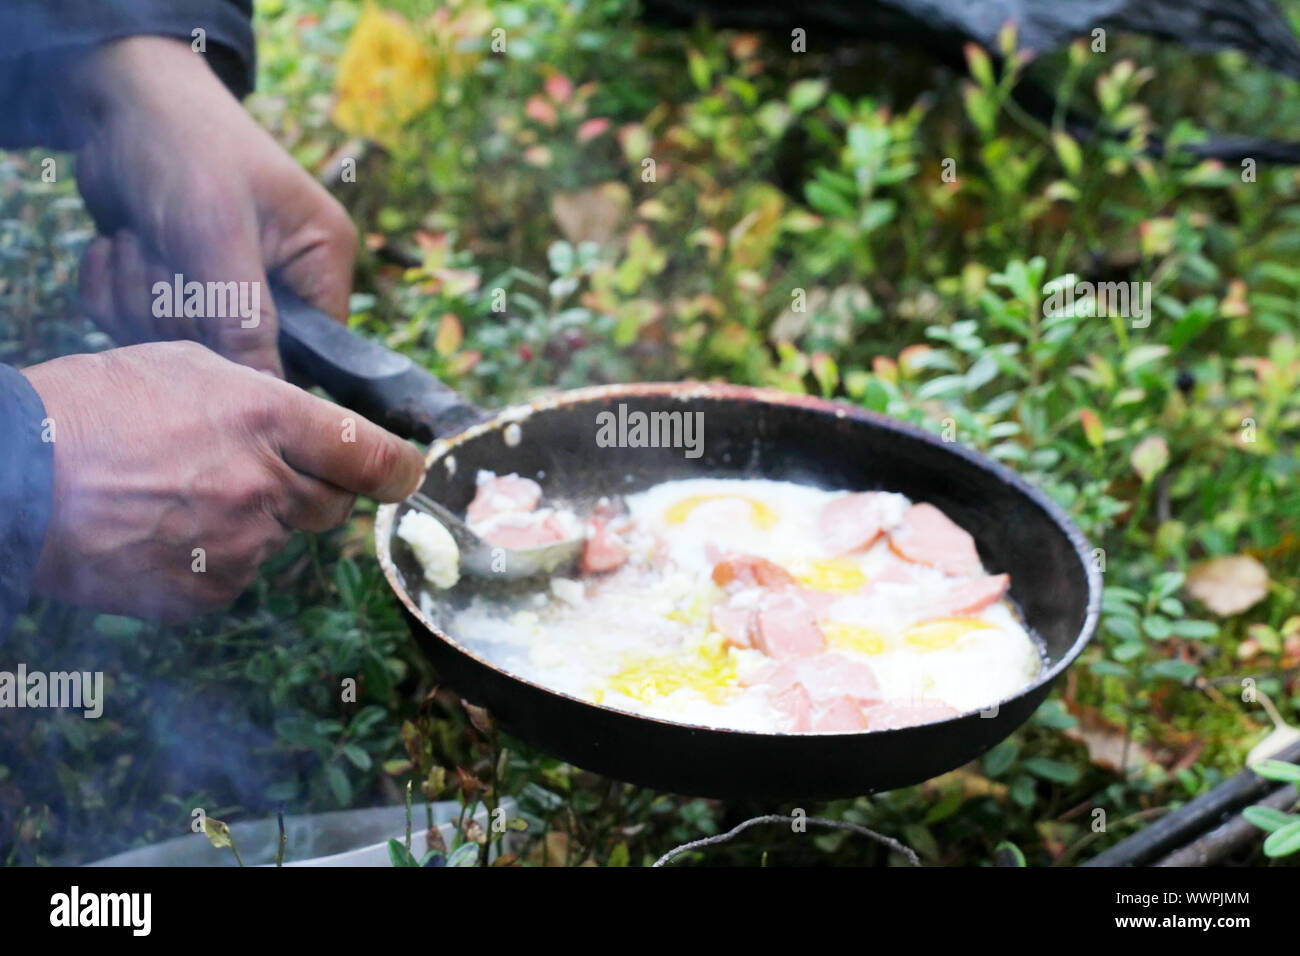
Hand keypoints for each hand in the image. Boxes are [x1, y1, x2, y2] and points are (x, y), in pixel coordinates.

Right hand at [20, 341, 424, 620]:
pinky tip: (163, 534)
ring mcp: (237, 546)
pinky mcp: (206, 594)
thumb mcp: (188, 369)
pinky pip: (235, 579)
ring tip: (180, 496)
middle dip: (310, 490)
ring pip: (279, 541)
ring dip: (253, 523)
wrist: (14, 477)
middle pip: (331, 505)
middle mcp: (264, 485)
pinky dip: (214, 562)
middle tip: (254, 473)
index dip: (398, 469)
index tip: (407, 474)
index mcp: (267, 418)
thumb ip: (262, 399)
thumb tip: (306, 428)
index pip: (370, 456)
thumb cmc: (92, 409)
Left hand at [72, 36, 356, 375]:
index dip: (257, 357)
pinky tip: (118, 243)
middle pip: (236, 357)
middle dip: (179, 310)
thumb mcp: (218, 234)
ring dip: (139, 295)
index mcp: (320, 263)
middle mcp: (283, 282)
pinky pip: (136, 327)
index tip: (210, 322)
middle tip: (163, 253)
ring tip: (137, 238)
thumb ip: (244, 319)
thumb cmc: (185, 146)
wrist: (118, 98)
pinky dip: (113, 289)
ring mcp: (225, 288)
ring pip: (179, 345)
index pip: (312, 354)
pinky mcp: (175, 290)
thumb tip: (268, 393)